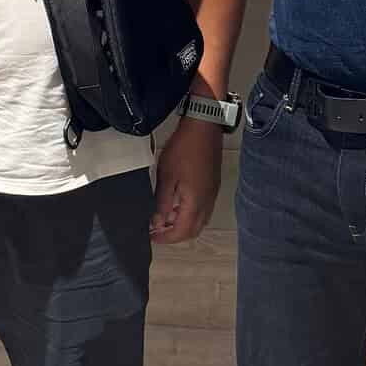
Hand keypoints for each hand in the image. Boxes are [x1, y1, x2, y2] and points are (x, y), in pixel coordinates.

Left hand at [150, 116, 223, 245]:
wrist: (204, 128)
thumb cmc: (184, 149)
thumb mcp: (167, 177)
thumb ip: (163, 202)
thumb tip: (158, 222)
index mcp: (195, 202)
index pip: (182, 231)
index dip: (166, 237)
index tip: (152, 236)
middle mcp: (207, 202)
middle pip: (193, 230)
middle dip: (175, 234)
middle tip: (157, 230)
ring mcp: (212, 194)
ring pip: (199, 220)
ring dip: (183, 224)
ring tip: (164, 217)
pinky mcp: (213, 186)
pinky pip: (203, 209)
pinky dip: (190, 213)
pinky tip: (177, 204)